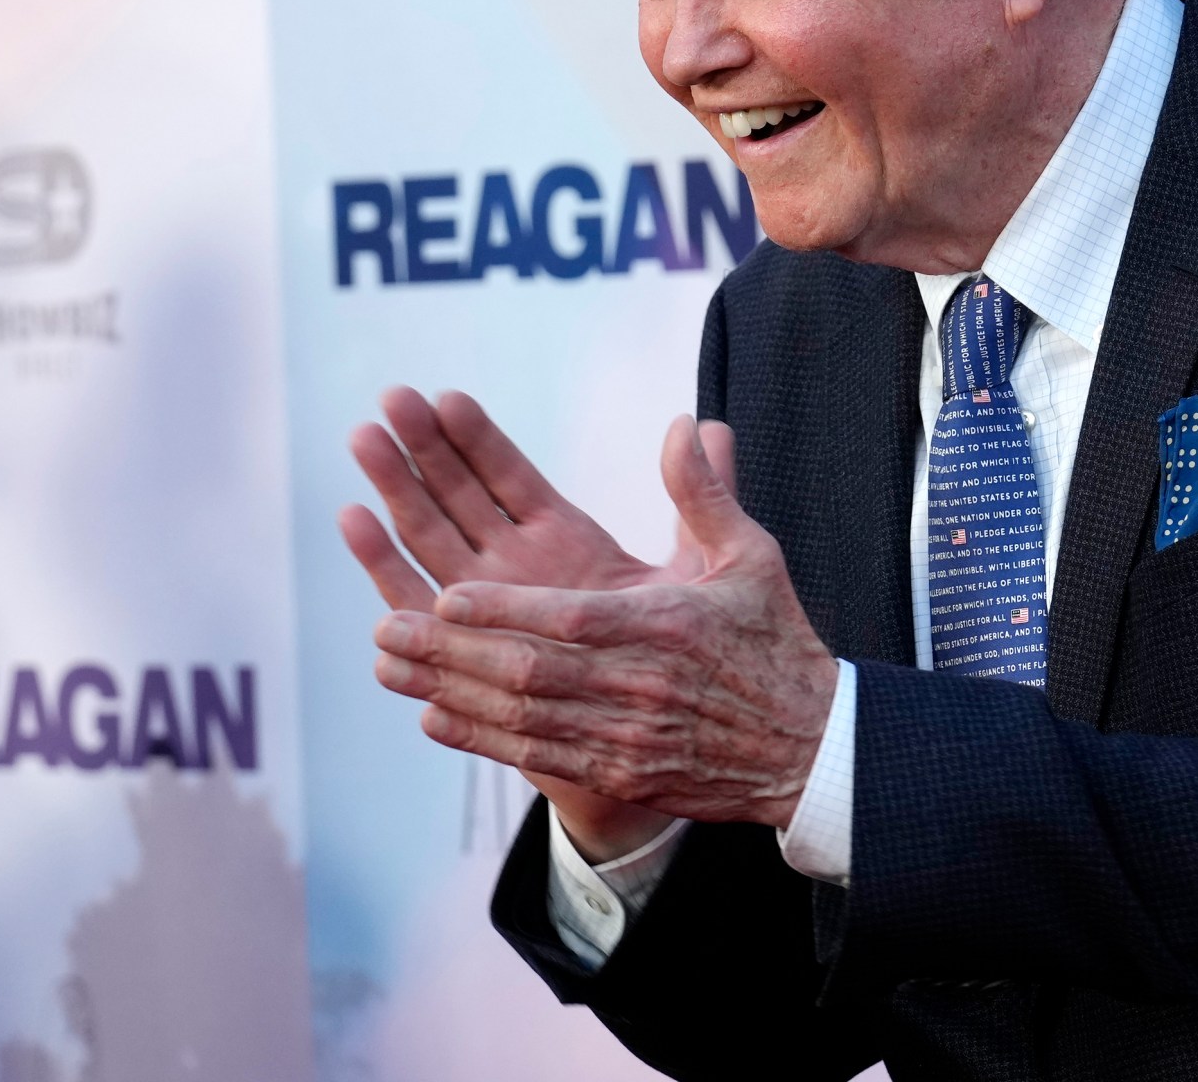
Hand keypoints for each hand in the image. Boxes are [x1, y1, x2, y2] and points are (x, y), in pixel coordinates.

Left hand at [341, 389, 734, 857]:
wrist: (811, 749)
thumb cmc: (776, 641)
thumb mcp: (752, 556)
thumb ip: (706, 492)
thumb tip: (688, 424)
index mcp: (666, 629)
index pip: (571, 621)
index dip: (505, 612)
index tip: (448, 596)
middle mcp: (639, 688)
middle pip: (530, 673)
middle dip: (452, 653)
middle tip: (386, 630)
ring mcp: (626, 739)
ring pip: (522, 718)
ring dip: (451, 693)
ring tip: (389, 668)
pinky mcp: (621, 773)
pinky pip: (538, 756)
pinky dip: (482, 740)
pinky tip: (433, 718)